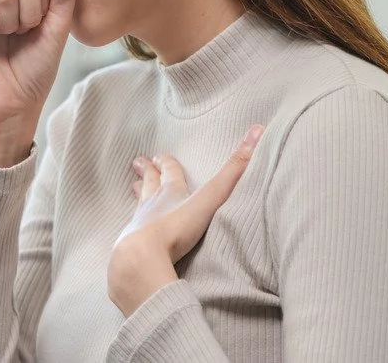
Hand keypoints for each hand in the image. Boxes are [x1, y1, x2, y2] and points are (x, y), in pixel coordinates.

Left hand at [107, 125, 264, 316]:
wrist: (141, 258)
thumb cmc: (175, 228)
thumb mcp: (209, 198)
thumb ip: (234, 171)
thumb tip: (258, 130)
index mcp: (170, 193)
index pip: (170, 172)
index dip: (167, 163)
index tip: (160, 155)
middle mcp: (151, 205)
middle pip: (149, 183)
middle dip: (147, 171)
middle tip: (137, 161)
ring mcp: (138, 224)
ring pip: (138, 203)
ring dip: (138, 193)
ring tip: (132, 184)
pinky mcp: (130, 246)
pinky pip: (132, 230)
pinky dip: (133, 224)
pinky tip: (131, 227)